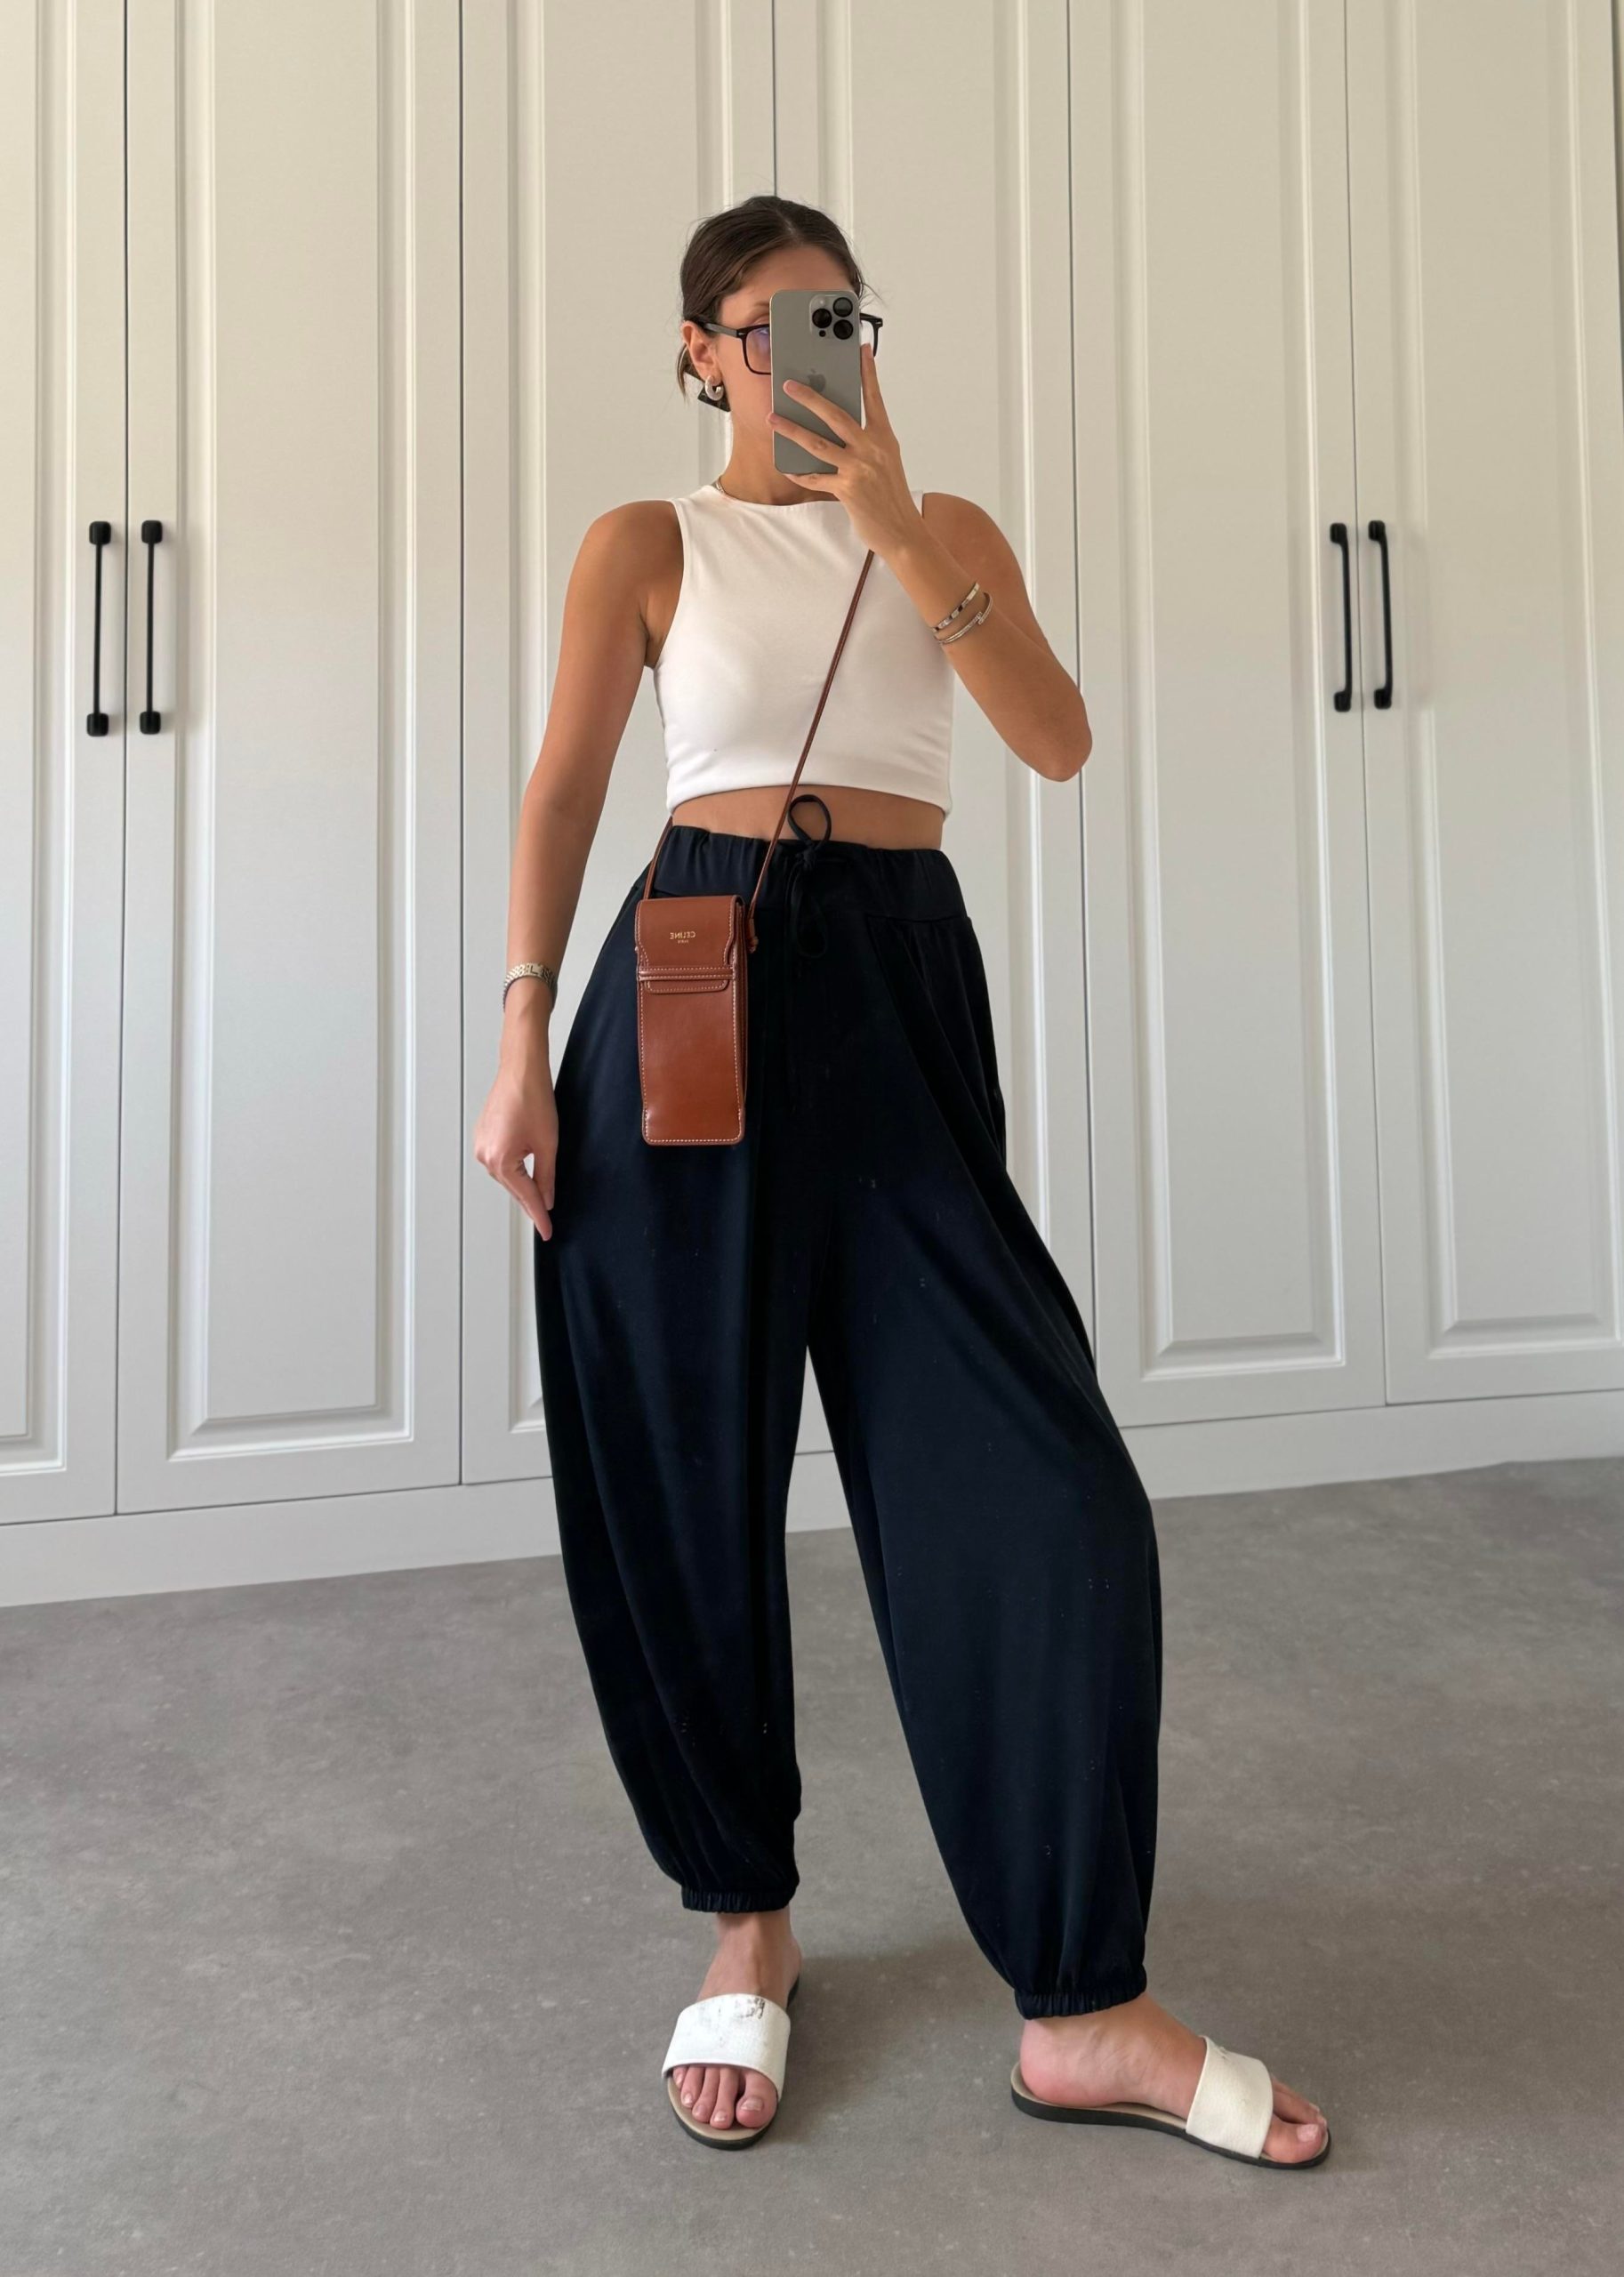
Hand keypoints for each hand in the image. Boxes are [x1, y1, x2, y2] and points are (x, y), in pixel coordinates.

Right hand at [473, 1060, 558, 1239]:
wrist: (521, 1070)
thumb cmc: (534, 1099)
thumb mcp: (548, 1144)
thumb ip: (546, 1177)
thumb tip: (546, 1199)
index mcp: (500, 1160)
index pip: (525, 1196)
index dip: (539, 1215)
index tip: (547, 1232)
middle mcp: (484, 1155)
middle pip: (513, 1187)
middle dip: (530, 1201)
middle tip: (546, 1219)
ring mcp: (481, 1145)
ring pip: (506, 1175)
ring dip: (522, 1183)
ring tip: (539, 1195)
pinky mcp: (483, 1135)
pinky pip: (499, 1160)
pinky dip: (513, 1168)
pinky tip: (525, 1170)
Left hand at [767, 344, 920, 559]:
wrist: (903, 532)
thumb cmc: (892, 497)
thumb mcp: (887, 461)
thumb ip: (868, 442)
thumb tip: (842, 428)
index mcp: (884, 438)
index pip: (874, 398)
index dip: (868, 373)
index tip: (861, 350)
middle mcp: (872, 448)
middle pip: (835, 414)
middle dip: (809, 397)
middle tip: (790, 385)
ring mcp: (858, 468)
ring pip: (817, 443)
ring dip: (791, 429)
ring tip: (774, 419)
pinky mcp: (847, 489)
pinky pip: (816, 477)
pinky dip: (801, 472)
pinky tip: (789, 466)